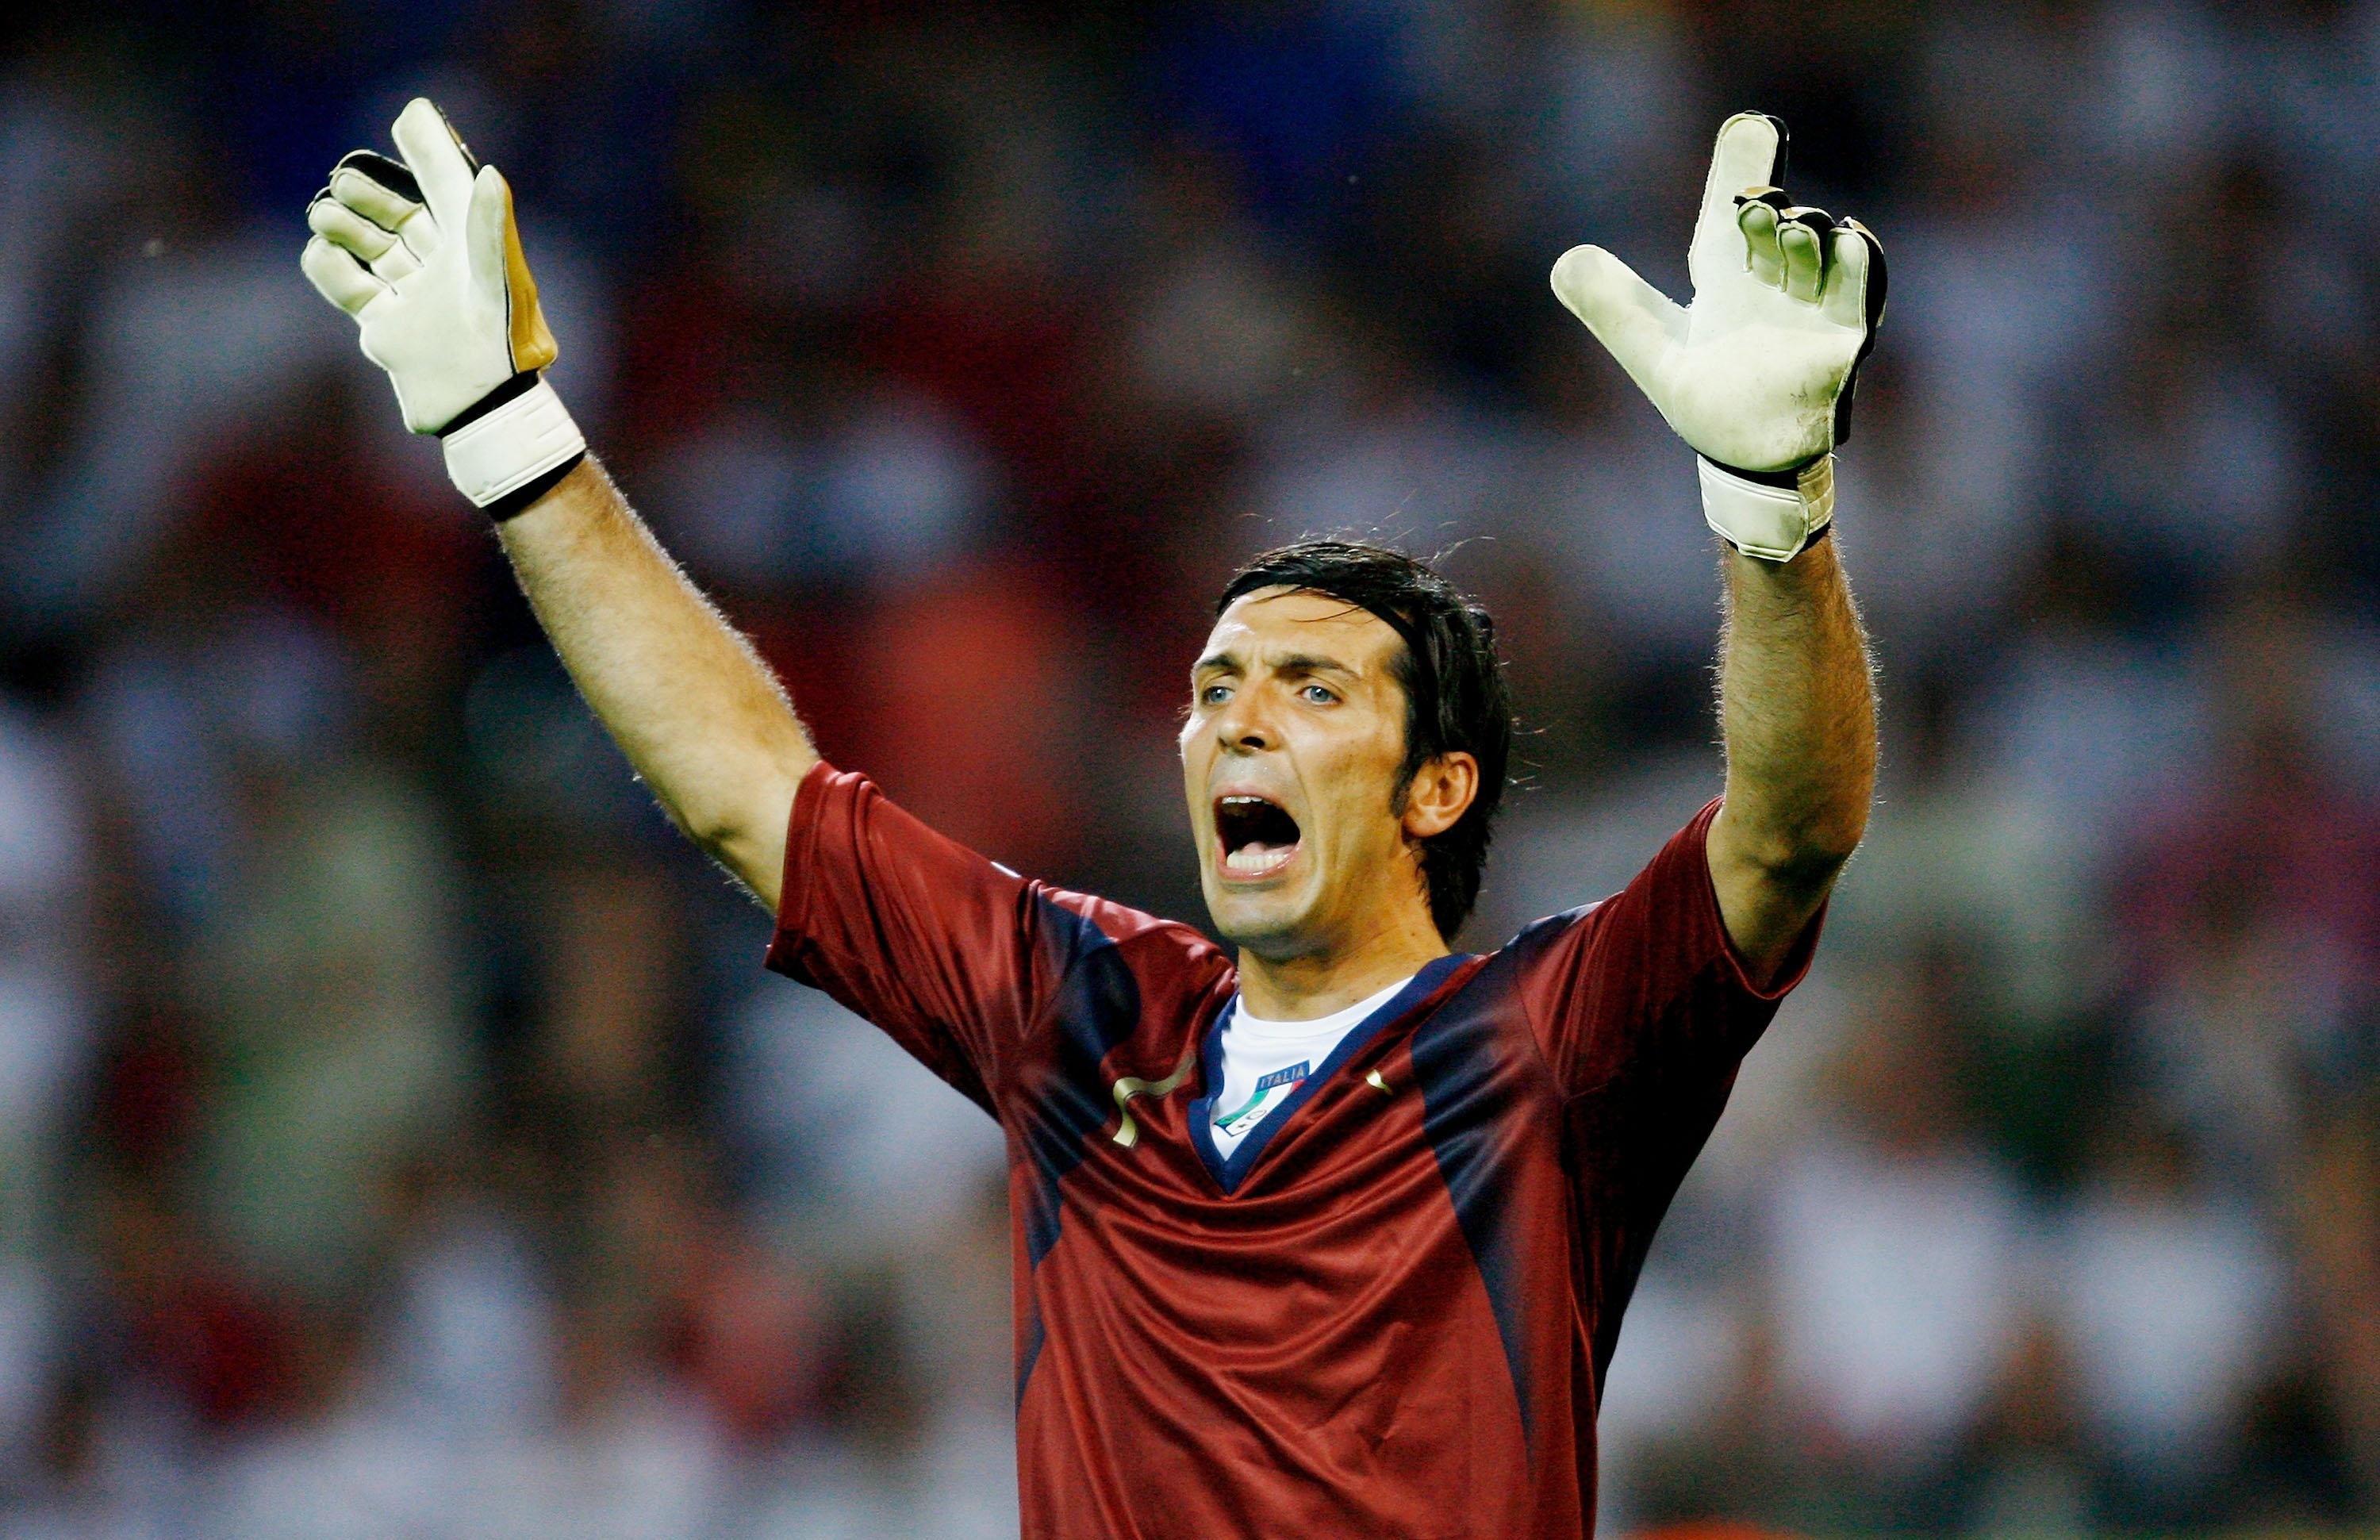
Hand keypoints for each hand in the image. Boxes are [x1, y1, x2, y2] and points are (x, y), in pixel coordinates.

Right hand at [301, 98, 584, 511]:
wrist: (479, 411)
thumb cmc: (503, 346)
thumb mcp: (498, 280)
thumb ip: (489, 227)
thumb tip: (489, 173)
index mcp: (474, 250)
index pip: (447, 188)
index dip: (429, 151)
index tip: (408, 116)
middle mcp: (443, 270)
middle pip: (399, 214)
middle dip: (368, 193)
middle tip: (344, 183)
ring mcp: (412, 298)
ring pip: (369, 246)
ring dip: (343, 224)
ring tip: (326, 215)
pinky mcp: (387, 328)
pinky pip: (348, 287)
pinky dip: (329, 267)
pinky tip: (323, 254)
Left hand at [1550, 113, 1885, 560]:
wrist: (1746, 458)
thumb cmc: (1708, 398)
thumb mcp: (1652, 349)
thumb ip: (1612, 306)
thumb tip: (1565, 262)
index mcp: (1729, 276)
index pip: (1735, 213)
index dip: (1742, 168)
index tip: (1750, 126)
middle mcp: (1775, 283)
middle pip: (1780, 230)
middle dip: (1771, 214)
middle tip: (1752, 206)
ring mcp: (1813, 310)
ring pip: (1821, 257)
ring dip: (1809, 238)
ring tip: (1793, 227)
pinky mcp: (1841, 344)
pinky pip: (1860, 298)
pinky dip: (1859, 268)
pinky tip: (1851, 239)